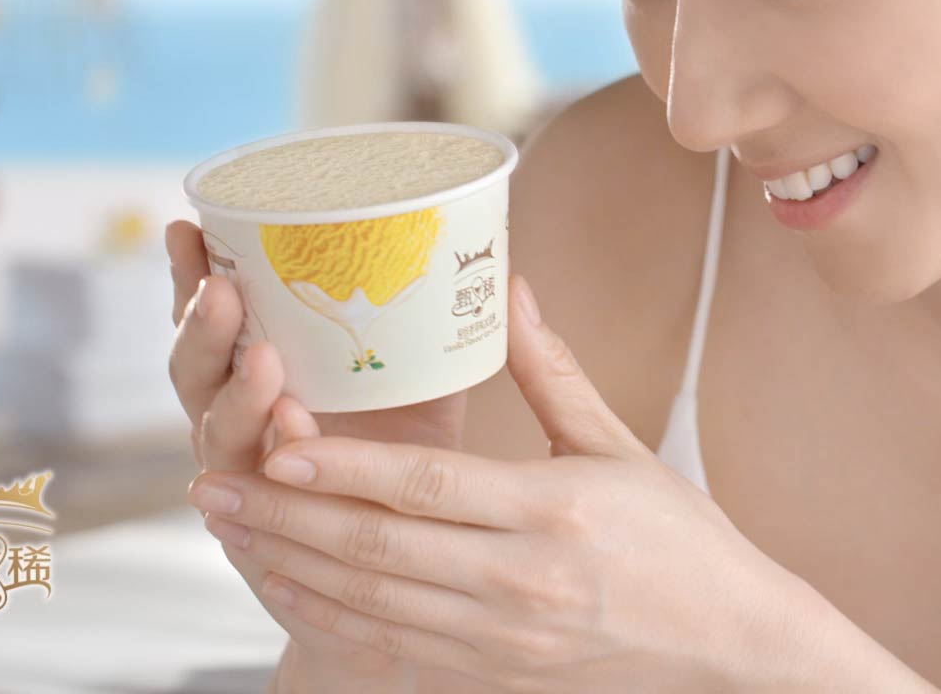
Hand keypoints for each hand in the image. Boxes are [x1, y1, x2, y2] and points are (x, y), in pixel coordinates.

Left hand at [186, 273, 828, 693]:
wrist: (729, 645)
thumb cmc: (681, 537)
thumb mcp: (619, 445)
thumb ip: (553, 370)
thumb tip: (507, 286)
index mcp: (555, 511)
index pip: (428, 487)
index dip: (343, 468)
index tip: (277, 441)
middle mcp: (521, 580)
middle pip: (378, 549)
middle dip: (284, 516)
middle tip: (211, 484)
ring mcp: (503, 637)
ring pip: (370, 601)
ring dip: (289, 566)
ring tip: (229, 528)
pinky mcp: (494, 672)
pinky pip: (392, 646)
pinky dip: (329, 618)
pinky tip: (287, 587)